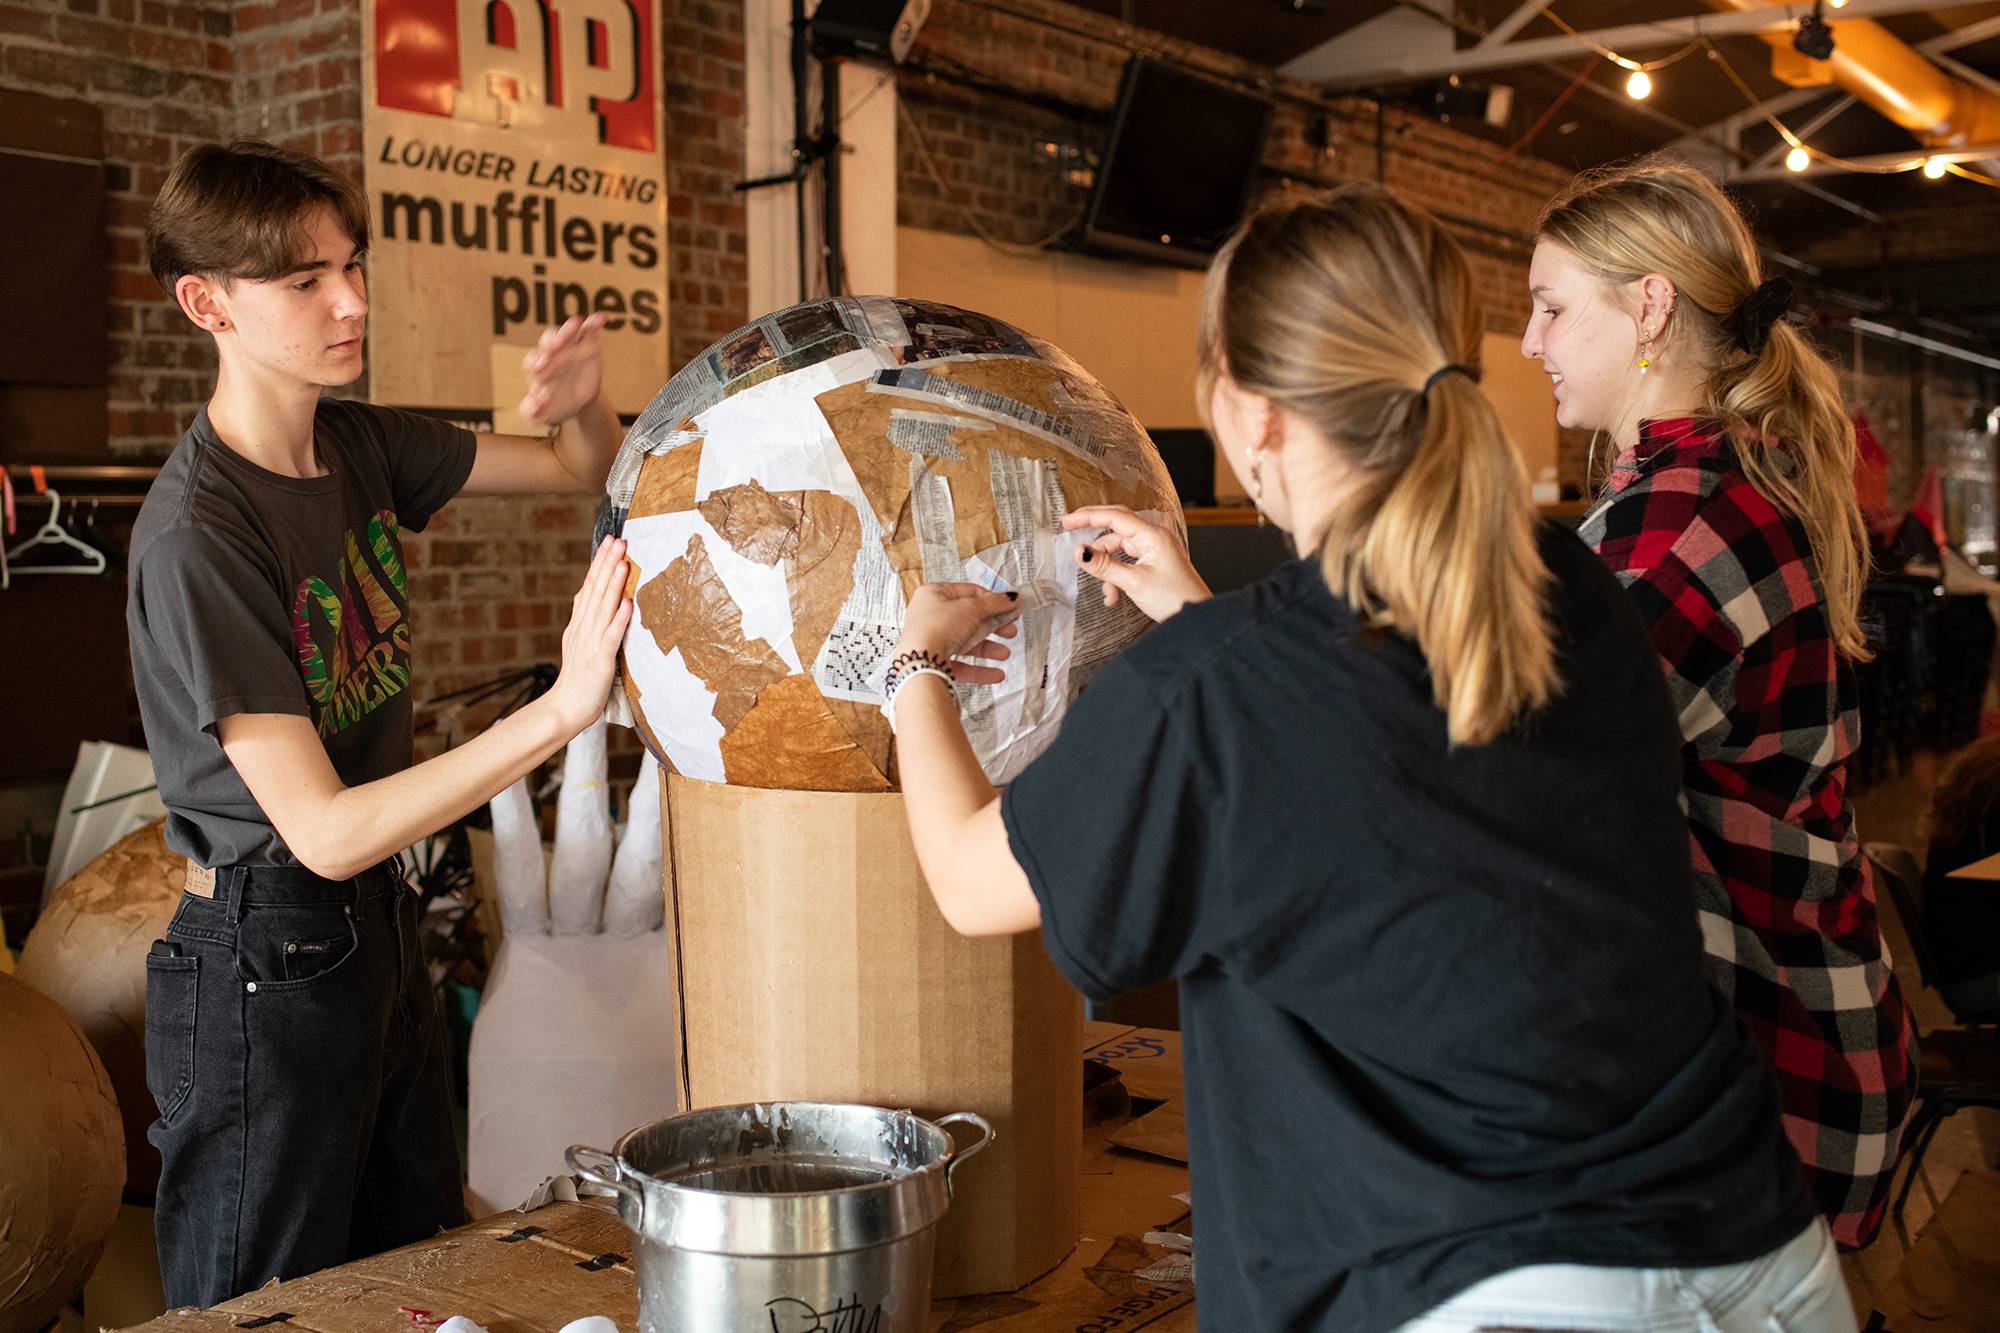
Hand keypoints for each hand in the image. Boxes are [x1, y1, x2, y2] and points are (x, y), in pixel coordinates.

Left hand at [519, 313, 608, 426]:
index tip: (541, 368)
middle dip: (553, 341)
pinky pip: (589, 330)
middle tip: (557, 343)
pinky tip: (601, 318)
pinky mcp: (586, 343)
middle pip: (549, 342)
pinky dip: (594, 323)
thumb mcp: (544, 415)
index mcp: (537, 369)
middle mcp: (551, 354)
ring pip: (567, 332)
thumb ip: (533, 412)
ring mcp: (569, 346)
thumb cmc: (556, 406)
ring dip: (570, 327)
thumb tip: (533, 403)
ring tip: (577, 323)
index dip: (536, 363)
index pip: (533, 362)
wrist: (578, 402)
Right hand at [545, 536, 633, 732]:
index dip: (600, 563)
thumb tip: (596, 596)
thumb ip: (588, 620)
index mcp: (579, 624)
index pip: (589, 586)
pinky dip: (619, 620)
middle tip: (619, 540)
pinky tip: (627, 603)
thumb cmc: (579, 678)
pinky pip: (611, 637)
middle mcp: (583, 629)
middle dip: (608, 564)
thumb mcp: (580, 642)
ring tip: (624, 562)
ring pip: (603, 608)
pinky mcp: (600, 660)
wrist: (566, 708)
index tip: (610, 542)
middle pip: (596, 591)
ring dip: (614, 584)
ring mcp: (590, 643)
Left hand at [896, 584, 1019, 685]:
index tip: (1009, 606)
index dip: (991, 600)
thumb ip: (995, 603)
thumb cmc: (936, 628)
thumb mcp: (972, 608)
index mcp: (933, 595)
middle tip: (1009, 629)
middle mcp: (930, 617)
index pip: (968, 592)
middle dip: (992, 627)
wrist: (921, 662)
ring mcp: (931, 641)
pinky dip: (980, 670)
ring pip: (965, 643)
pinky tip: (996, 674)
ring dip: (988, 649)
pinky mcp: (934, 663)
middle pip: (968, 619)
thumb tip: (1011, 598)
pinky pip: (960, 665)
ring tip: (1004, 653)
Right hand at [1062, 506, 1210, 621]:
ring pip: (1119, 550)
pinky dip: (1117, 577)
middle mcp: (1154, 538)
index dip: (1089, 517)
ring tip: (1107, 593)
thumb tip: (1080, 552)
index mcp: (1153, 535)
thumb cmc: (1175, 599)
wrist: (1196, 618)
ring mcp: (1154, 550)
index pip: (1115, 517)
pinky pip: (1127, 563)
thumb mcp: (1134, 582)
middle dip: (1094, 533)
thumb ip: (1105, 566)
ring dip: (1107, 570)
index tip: (1067, 521)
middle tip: (1070, 531)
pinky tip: (1115, 596)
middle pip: (1116, 527)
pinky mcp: (1154, 563)